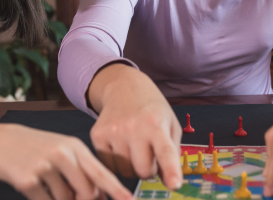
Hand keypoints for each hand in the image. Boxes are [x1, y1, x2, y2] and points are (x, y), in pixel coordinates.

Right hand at [0, 124, 133, 199]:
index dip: (117, 191)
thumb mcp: (61, 151)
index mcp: (74, 147)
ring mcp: (45, 167)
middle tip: (74, 196)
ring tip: (48, 185)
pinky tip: (35, 187)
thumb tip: (99, 196)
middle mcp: (63, 155)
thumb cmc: (34, 148)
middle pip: (87, 193)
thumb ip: (82, 170)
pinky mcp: (28, 180)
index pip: (101, 174)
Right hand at [88, 64, 182, 188]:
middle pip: (143, 171)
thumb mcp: (170, 123)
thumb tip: (169, 182)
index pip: (165, 152)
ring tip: (135, 148)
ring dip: (132, 166)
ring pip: (125, 172)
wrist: (123, 87)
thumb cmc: (151, 109)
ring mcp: (113, 131)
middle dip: (148, 169)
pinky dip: (117, 162)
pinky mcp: (97, 135)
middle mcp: (134, 127)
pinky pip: (109, 166)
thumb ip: (173, 152)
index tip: (174, 185)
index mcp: (156, 124)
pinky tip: (121, 145)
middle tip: (149, 154)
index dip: (170, 170)